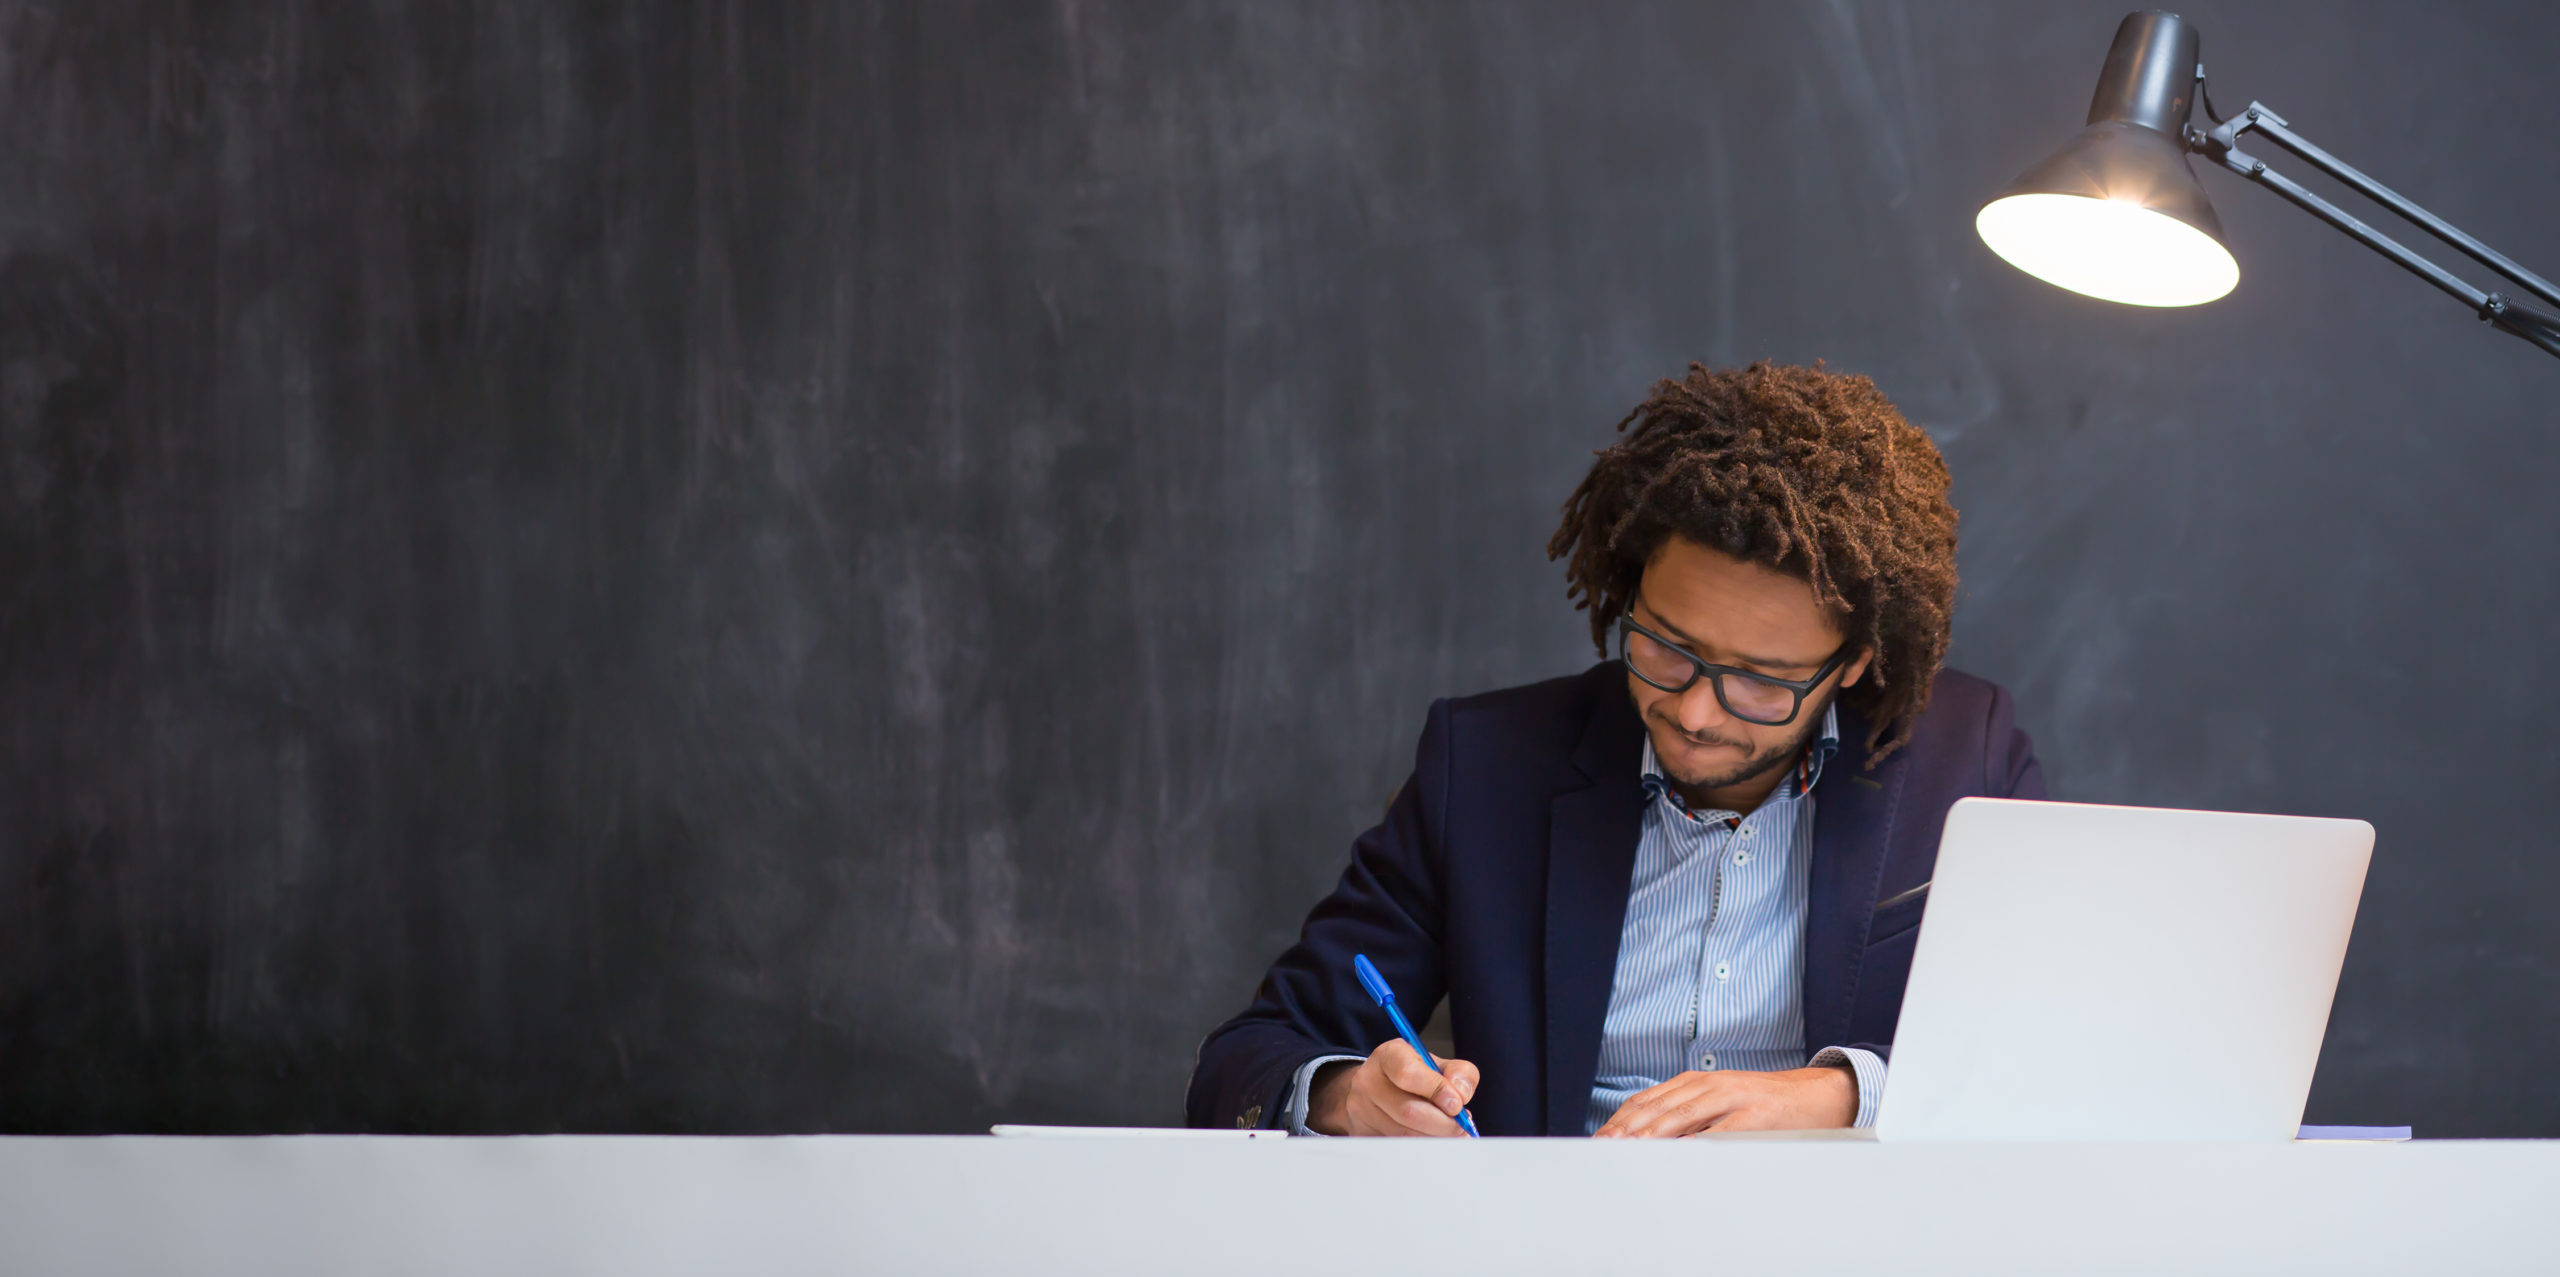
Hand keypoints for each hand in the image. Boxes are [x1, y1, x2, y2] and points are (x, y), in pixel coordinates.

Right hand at [1306, 1039, 1479, 1136]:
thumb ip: (1459, 1073)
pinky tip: (1431, 1137)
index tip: (1457, 1103)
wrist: (1375, 1088)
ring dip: (1434, 1137)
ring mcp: (1362, 1109)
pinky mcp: (1363, 1132)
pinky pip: (1398, 1147)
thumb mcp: (1436, 1063)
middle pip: (1408, 1111)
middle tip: (1461, 1126)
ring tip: (1448, 1132)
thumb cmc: (1410, 1074)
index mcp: (1388, 1056)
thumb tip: (1461, 1094)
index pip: (1408, 1074)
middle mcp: (1368, 1081)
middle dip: (1442, 1124)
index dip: (1437, 1090)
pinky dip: (1422, 1146)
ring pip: (1405, 1134)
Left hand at [1591, 1065, 1854, 1137]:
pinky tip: (1679, 1155)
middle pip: (1658, 1108)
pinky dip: (1696, 1143)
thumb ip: (1686, 1115)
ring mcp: (1731, 1099)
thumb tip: (1646, 1139)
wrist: (1812, 1096)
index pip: (1648, 1100)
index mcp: (1696, 1082)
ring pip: (1682, 1116)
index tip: (1600, 1140)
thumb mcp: (1717, 1101)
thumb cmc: (1759, 1104)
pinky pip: (1719, 1132)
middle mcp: (1709, 1085)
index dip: (1621, 1120)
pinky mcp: (1752, 1116)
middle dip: (1628, 1130)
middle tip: (1605, 1148)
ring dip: (1653, 1135)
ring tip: (1631, 1150)